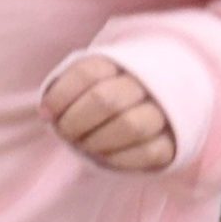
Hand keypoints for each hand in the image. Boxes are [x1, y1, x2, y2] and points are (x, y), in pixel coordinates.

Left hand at [43, 56, 177, 172]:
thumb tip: (46, 112)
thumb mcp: (86, 82)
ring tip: (84, 144)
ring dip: (97, 141)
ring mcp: (164, 111)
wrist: (157, 101)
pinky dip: (119, 158)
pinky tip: (104, 155)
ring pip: (131, 126)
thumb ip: (65, 91)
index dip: (60, 96)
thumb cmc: (107, 92)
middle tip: (65, 133)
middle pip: (105, 100)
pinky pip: (149, 152)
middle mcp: (145, 83)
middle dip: (76, 122)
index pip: (87, 73)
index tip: (46, 113)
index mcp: (119, 63)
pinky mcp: (174, 140)